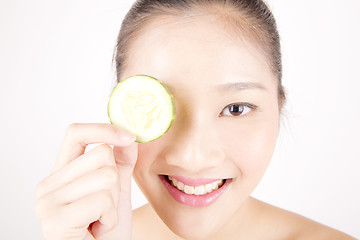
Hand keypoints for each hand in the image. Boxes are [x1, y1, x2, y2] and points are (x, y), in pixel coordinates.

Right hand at [35, 123, 137, 239]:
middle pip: (101, 154)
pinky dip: (110, 217)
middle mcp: (48, 185)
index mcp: (61, 174)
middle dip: (115, 182)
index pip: (75, 134)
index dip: (103, 129)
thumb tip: (129, 137)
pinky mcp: (55, 220)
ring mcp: (48, 202)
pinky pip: (102, 200)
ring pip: (106, 177)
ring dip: (113, 203)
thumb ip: (121, 163)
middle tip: (105, 206)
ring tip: (100, 220)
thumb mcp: (116, 190)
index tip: (128, 135)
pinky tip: (97, 230)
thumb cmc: (106, 230)